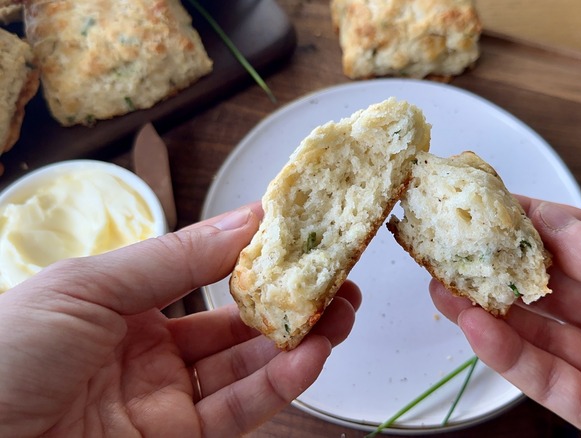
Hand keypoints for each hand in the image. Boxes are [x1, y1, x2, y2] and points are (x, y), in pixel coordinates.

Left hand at [0, 204, 360, 436]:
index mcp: (118, 305)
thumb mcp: (86, 287)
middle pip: (235, 322)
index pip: (203, 273)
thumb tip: (249, 218)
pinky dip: (282, 382)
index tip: (298, 231)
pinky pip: (241, 410)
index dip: (252, 254)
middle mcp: (148, 353)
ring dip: (300, 337)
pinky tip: (313, 353)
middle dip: (289, 298)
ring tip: (342, 309)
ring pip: (248, 366)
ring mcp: (165, 402)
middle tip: (337, 275)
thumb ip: (175, 258)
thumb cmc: (3, 356)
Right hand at [431, 197, 580, 435]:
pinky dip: (504, 354)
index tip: (485, 201)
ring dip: (487, 308)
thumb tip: (551, 219)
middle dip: (496, 264)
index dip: (529, 220)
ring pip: (535, 331)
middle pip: (548, 284)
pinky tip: (475, 329)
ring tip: (444, 284)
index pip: (578, 240)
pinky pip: (542, 379)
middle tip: (452, 245)